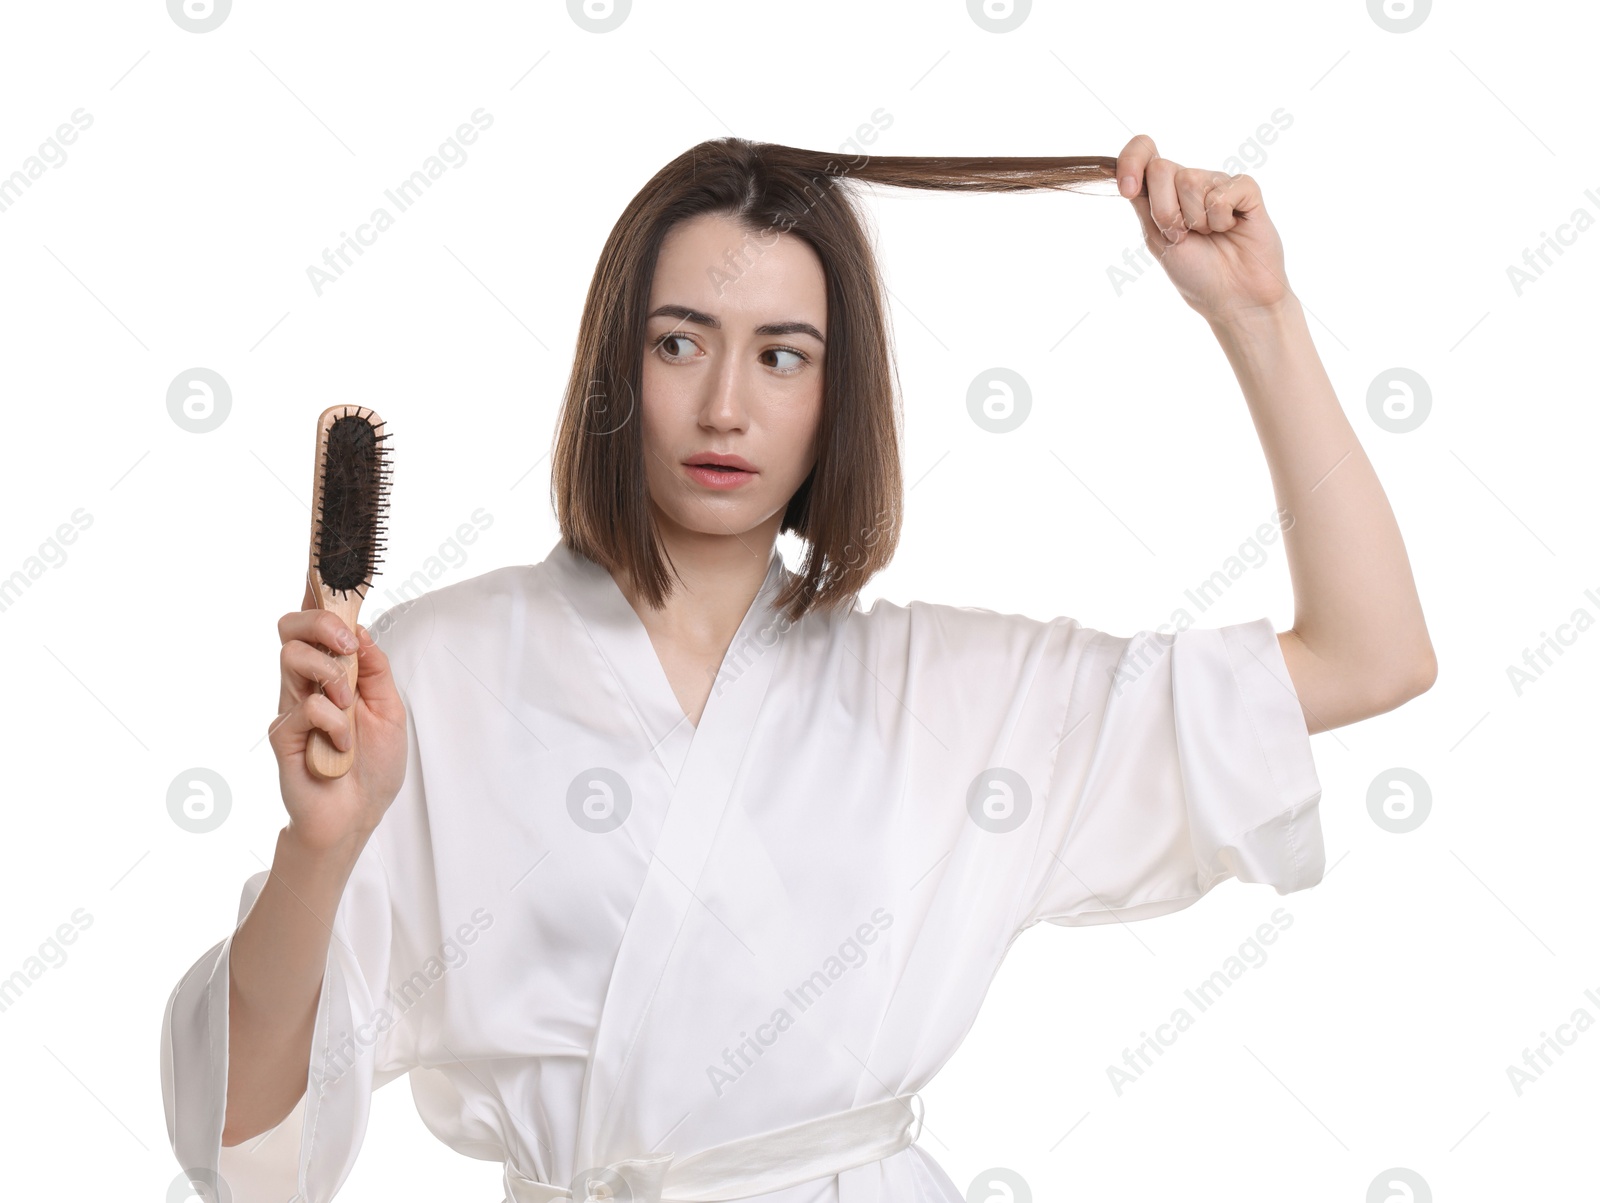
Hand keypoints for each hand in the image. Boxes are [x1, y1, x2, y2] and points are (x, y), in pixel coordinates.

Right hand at [266, 579, 408, 857]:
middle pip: (290, 628)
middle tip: (347, 645)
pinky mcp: (283, 735)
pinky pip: (305, 707)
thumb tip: (360, 630)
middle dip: (321, 623)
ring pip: (292, 658)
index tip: (329, 571)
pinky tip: (341, 748)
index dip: (316, 595)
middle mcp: (306, 684)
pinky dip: (334, 724)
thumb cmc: (372, 767)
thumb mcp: (390, 709)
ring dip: (330, 676)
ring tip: (347, 708)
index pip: (315, 625)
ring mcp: (290, 707)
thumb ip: (374, 669)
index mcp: (332, 673)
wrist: (356, 816)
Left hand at [1115, 133, 1290, 323]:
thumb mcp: (1156, 238)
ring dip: (1195, 220)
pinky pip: (1222, 192)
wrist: (1232, 296)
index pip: (1143, 152)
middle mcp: (1190, 181)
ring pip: (1190, 180)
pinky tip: (1231, 229)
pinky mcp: (1245, 189)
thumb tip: (1127, 176)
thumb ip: (1143, 203)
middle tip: (1183, 235)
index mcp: (1165, 191)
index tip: (1127, 190)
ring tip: (1210, 235)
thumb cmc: (1196, 272)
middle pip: (1162, 168)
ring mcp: (1218, 183)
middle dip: (1165, 211)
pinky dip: (1221, 219)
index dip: (1131, 161)